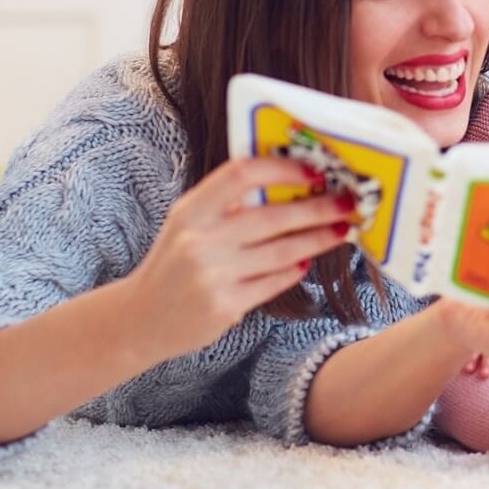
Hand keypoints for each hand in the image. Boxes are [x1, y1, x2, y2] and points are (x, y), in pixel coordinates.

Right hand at [123, 157, 355, 361]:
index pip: (241, 175)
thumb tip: (289, 182)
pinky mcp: (225, 307)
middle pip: (272, 217)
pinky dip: (294, 270)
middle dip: (317, 209)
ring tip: (341, 230)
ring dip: (317, 240)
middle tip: (347, 202)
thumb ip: (227, 205)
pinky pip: (273, 282)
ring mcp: (212, 276)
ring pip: (281, 252)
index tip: (314, 170)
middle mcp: (199, 240)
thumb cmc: (174, 263)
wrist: (141, 319)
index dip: (282, 169)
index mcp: (191, 210)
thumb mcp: (188, 224)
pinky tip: (306, 262)